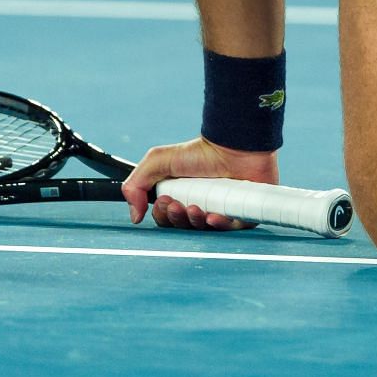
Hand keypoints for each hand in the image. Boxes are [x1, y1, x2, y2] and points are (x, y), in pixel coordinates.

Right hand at [121, 137, 277, 230]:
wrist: (234, 145)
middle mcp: (201, 204)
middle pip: (183, 226)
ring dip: (194, 222)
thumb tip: (134, 216)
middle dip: (177, 218)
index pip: (167, 218)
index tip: (165, 200)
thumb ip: (136, 184)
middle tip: (177, 204)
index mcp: (182, 195)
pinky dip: (220, 226)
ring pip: (204, 230)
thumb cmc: (201, 152)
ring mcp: (221, 210)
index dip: (163, 214)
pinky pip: (229, 229)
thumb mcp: (159, 161)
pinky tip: (213, 217)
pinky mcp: (241, 214)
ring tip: (195, 208)